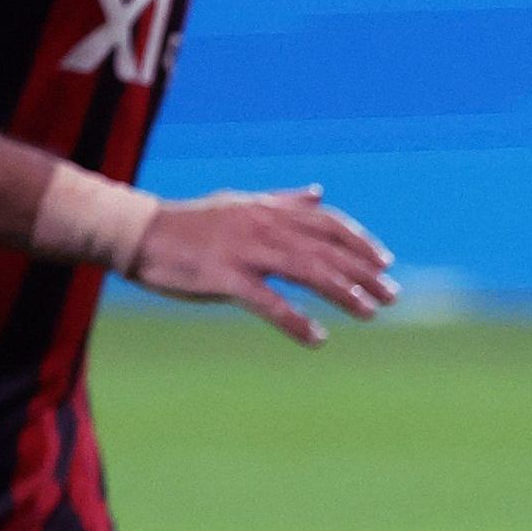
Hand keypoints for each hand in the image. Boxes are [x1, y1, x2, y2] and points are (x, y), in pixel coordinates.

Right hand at [131, 185, 397, 346]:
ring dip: (342, 293)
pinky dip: (295, 320)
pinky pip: (268, 302)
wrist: (138, 233)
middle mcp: (264, 226)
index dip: (360, 242)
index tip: (385, 263)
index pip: (328, 223)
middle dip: (363, 273)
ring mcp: (245, 251)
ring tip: (368, 313)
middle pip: (327, 249)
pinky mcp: (224, 278)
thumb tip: (319, 192)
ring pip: (307, 271)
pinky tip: (317, 338)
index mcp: (269, 209)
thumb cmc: (191, 222)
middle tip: (392, 296)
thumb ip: (283, 201)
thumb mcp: (242, 203)